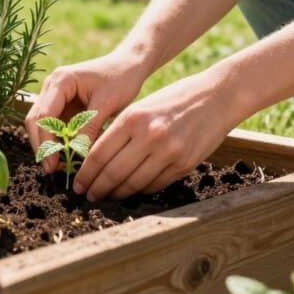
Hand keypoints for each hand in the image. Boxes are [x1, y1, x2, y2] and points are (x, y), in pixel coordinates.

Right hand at [25, 50, 148, 172]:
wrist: (128, 66)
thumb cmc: (120, 79)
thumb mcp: (106, 103)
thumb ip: (89, 127)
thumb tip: (76, 155)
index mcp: (60, 81)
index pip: (44, 115)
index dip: (45, 142)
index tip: (52, 164)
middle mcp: (51, 87)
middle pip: (35, 121)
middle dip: (42, 146)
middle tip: (52, 170)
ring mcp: (54, 96)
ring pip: (41, 126)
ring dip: (48, 146)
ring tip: (61, 167)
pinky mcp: (61, 106)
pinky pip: (54, 127)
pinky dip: (58, 142)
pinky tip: (67, 157)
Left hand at [73, 67, 242, 200]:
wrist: (216, 97)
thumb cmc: (172, 100)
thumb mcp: (140, 108)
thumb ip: (119, 131)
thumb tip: (95, 159)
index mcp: (132, 118)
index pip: (99, 153)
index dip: (85, 173)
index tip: (77, 184)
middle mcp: (149, 136)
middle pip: (113, 173)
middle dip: (97, 188)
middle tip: (87, 195)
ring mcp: (169, 152)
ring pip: (133, 183)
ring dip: (117, 193)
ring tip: (107, 196)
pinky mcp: (184, 165)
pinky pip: (154, 184)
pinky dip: (139, 190)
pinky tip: (131, 190)